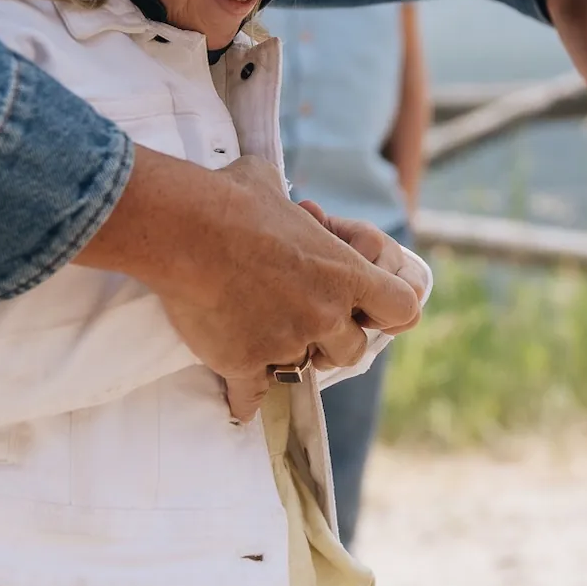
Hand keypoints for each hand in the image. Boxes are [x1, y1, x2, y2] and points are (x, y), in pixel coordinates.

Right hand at [74, 151, 420, 421]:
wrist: (184, 230)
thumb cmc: (230, 200)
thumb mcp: (270, 185)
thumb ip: (285, 203)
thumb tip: (273, 192)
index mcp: (344, 272)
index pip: (402, 307)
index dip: (388, 311)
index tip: (368, 310)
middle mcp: (325, 314)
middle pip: (353, 351)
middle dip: (333, 343)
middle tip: (308, 328)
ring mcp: (286, 343)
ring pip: (303, 373)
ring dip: (290, 363)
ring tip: (268, 346)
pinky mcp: (244, 364)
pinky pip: (253, 398)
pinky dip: (245, 399)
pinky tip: (238, 400)